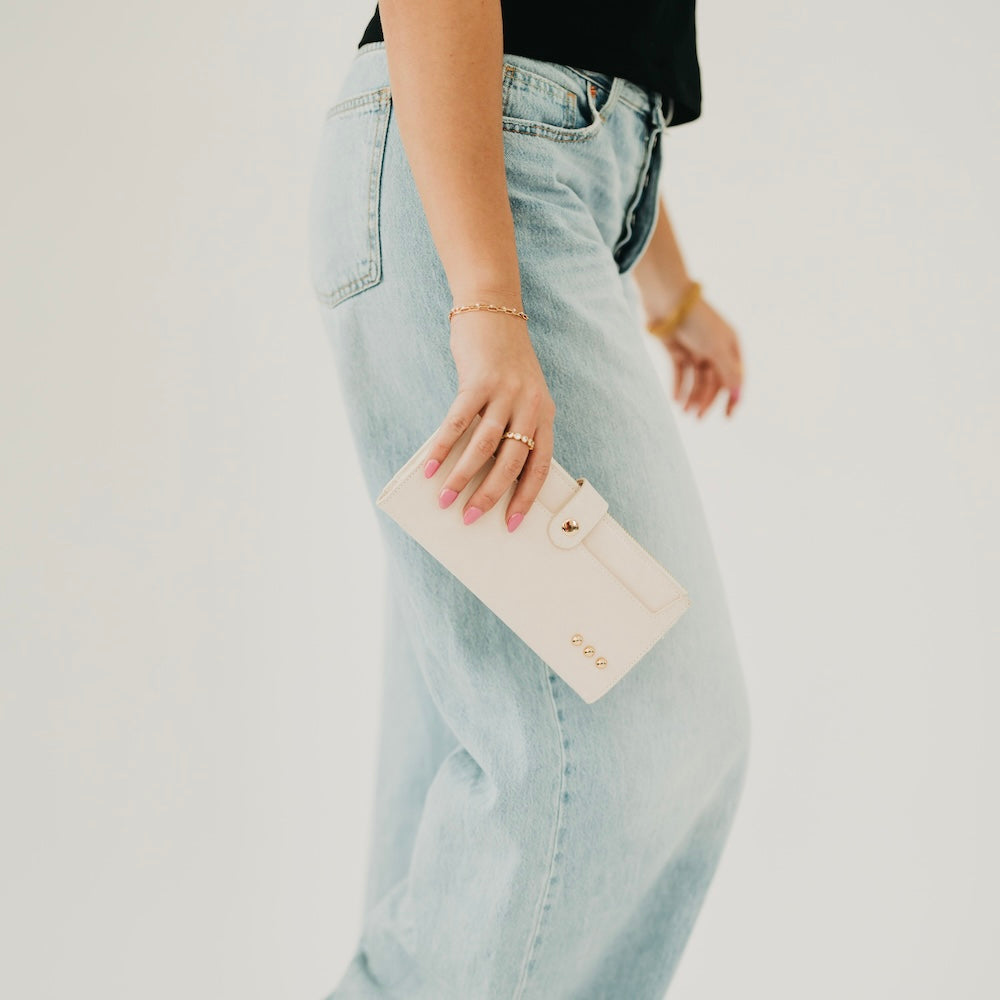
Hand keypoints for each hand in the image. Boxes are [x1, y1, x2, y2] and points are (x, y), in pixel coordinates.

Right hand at [421, 306, 555, 532]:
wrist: (494, 311)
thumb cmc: (504, 361)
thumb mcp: (522, 394)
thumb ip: (513, 426)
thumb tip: (488, 471)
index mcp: (545, 415)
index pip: (540, 466)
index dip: (526, 498)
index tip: (512, 524)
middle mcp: (530, 406)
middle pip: (511, 462)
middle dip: (491, 495)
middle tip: (471, 518)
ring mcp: (505, 393)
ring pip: (484, 447)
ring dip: (463, 477)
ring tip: (446, 501)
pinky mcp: (478, 381)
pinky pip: (458, 422)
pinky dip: (442, 447)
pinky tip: (430, 467)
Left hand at [648, 294, 744, 418]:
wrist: (667, 299)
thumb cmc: (696, 321)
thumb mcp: (716, 348)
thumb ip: (728, 373)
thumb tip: (739, 396)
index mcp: (730, 346)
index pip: (735, 377)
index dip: (732, 398)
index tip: (727, 417)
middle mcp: (714, 348)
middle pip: (713, 381)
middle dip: (706, 400)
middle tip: (696, 418)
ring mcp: (695, 349)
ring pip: (695, 379)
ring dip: (691, 396)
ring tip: (683, 412)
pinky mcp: (676, 349)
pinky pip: (679, 373)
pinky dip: (678, 386)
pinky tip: (675, 400)